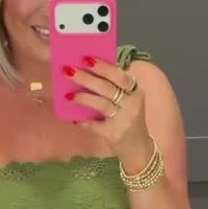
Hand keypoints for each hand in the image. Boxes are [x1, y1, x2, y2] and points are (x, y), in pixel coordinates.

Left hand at [65, 57, 152, 171]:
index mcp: (135, 92)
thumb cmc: (130, 120)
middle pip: (108, 88)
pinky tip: (73, 119)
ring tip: (68, 95)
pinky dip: (84, 122)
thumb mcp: (129, 102)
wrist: (139, 150)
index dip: (104, 67)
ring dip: (84, 98)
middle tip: (68, 70)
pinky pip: (95, 126)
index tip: (86, 58)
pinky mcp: (114, 134)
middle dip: (86, 78)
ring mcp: (124, 120)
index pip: (120, 76)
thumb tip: (88, 71)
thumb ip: (115, 88)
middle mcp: (132, 105)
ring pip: (102, 104)